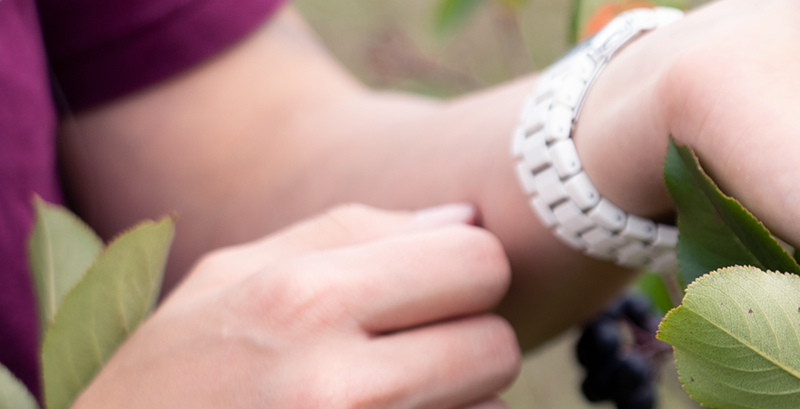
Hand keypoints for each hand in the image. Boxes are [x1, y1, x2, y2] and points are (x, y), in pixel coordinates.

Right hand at [75, 204, 517, 408]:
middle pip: (496, 345)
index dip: (463, 275)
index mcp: (302, 300)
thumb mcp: (228, 280)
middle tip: (407, 355)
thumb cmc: (169, 377)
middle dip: (467, 346)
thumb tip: (465, 218)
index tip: (429, 292)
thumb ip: (350, 235)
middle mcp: (335, 384)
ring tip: (378, 401)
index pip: (477, 263)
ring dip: (457, 404)